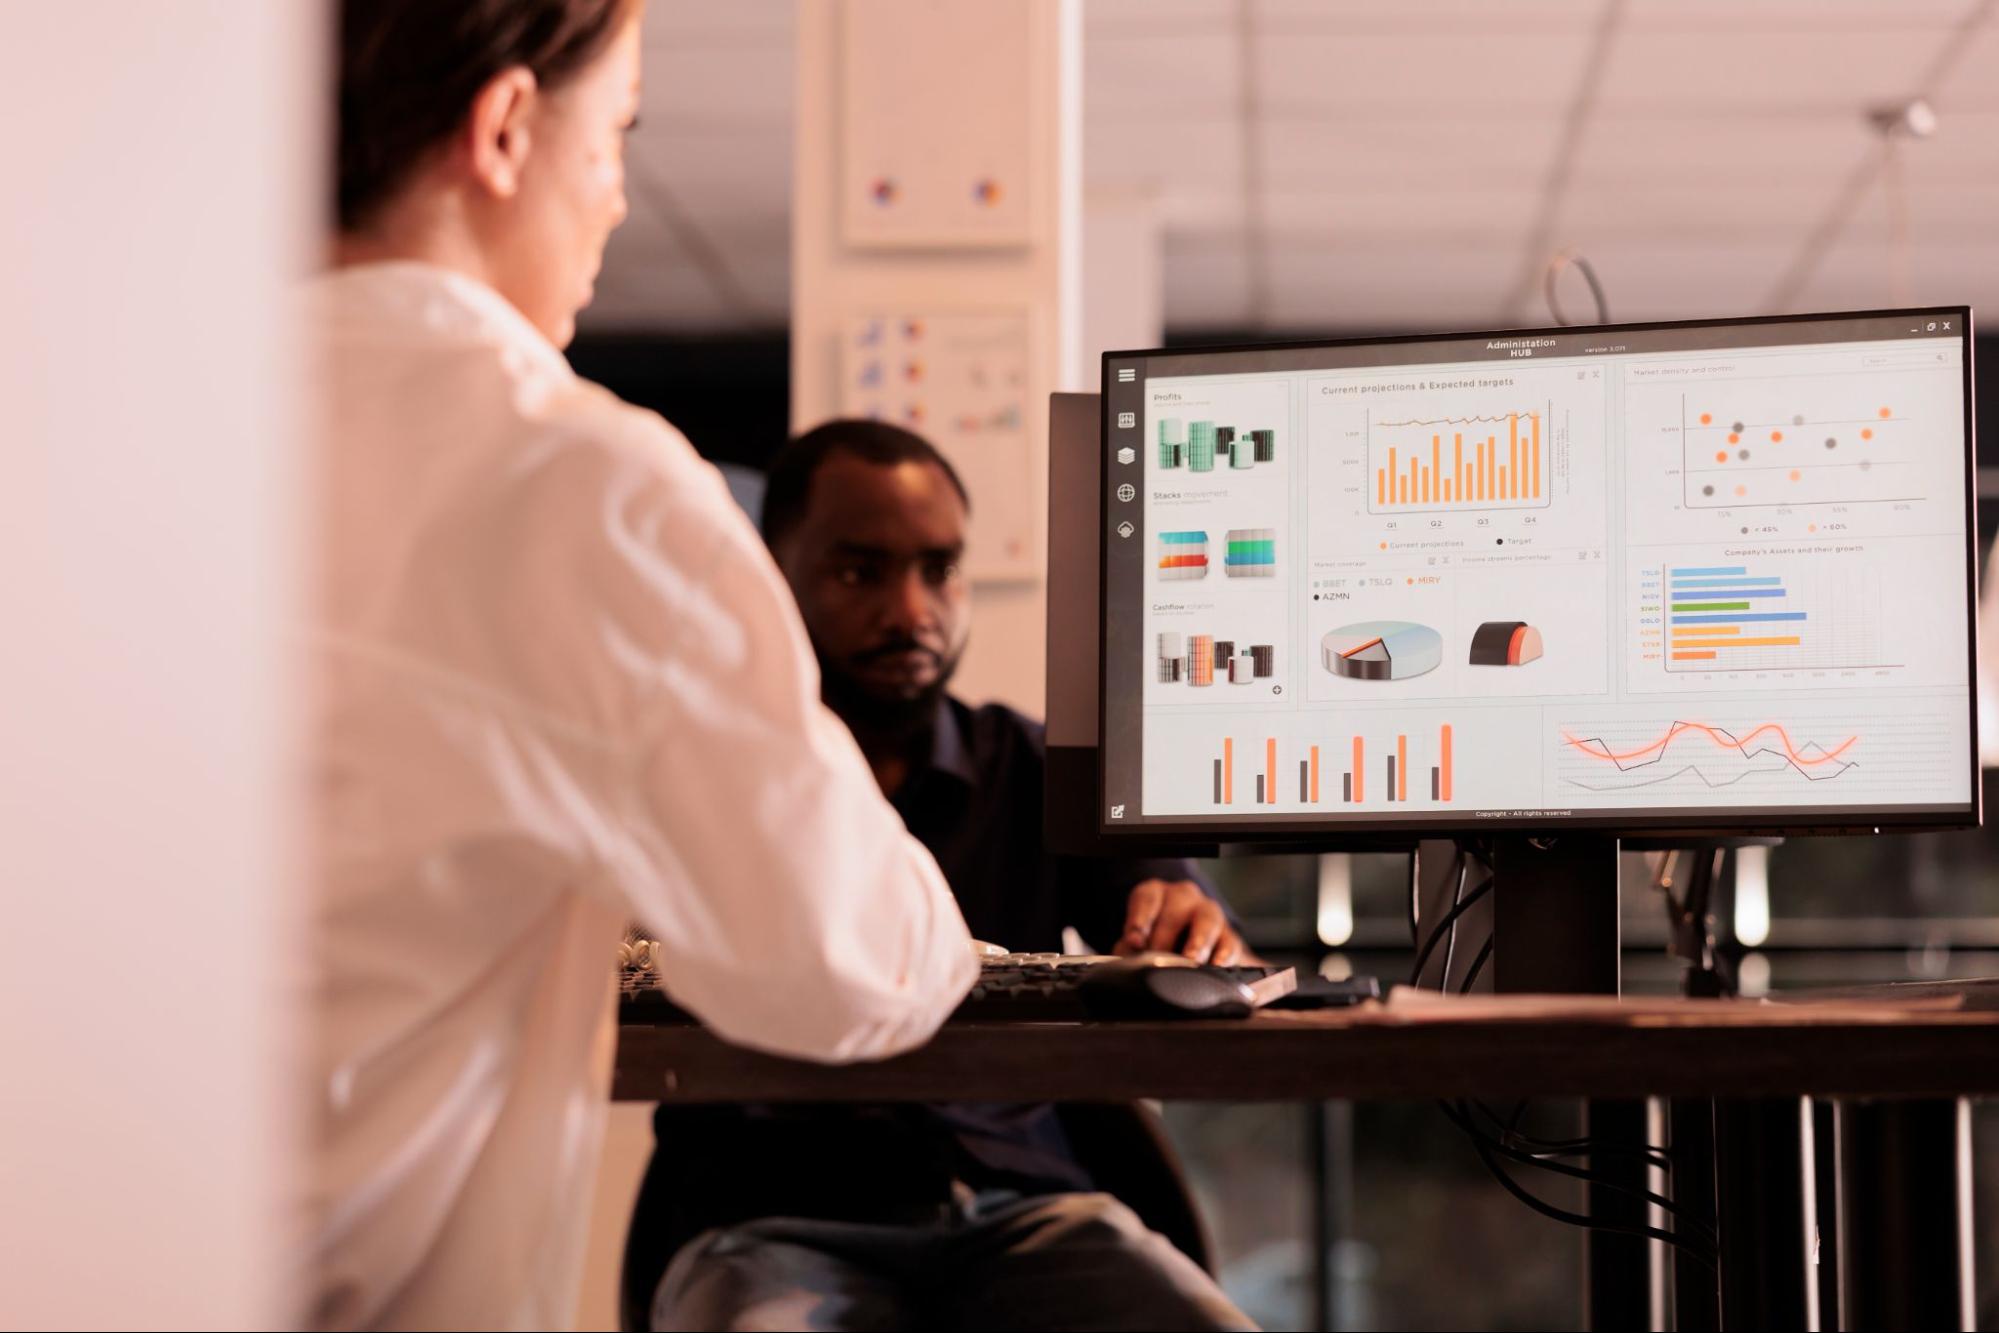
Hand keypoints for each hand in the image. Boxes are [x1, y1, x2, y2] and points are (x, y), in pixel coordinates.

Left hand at [1116, 878, 1253, 964]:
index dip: (1140, 919)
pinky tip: (1216, 967)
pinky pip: (1229, 942)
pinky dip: (1223, 955)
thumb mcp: (1138, 943)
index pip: (1147, 899)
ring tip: (1190, 960)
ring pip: (1207, 920)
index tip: (1135, 941)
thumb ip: (1130, 947)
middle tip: (1157, 960)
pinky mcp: (1229, 936)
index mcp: (1156, 895)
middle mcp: (1183, 897)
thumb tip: (1129, 957)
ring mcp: (1209, 913)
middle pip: (1175, 911)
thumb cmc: (1157, 944)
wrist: (1190, 958)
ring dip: (1198, 941)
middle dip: (1165, 938)